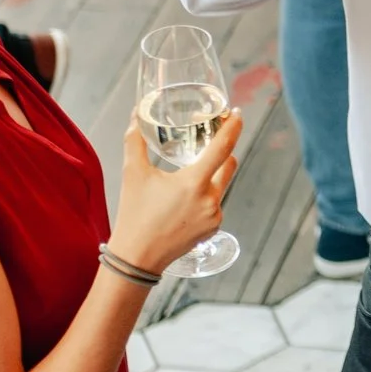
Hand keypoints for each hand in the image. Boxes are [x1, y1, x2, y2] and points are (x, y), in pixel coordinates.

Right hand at [109, 108, 244, 274]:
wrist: (137, 257)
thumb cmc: (134, 214)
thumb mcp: (133, 173)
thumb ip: (135, 140)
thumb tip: (135, 115)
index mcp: (194, 182)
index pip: (223, 147)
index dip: (233, 127)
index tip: (237, 113)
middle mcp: (210, 199)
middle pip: (229, 164)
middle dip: (223, 151)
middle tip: (210, 140)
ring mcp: (215, 216)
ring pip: (221, 185)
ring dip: (211, 175)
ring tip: (190, 173)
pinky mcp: (213, 229)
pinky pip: (215, 204)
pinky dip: (205, 196)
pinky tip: (185, 200)